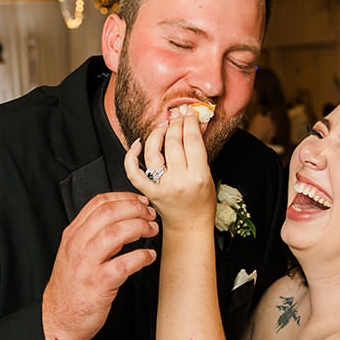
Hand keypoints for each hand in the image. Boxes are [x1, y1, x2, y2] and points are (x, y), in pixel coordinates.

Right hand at [42, 192, 158, 339]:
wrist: (57, 320)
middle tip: (150, 215)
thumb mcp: (73, 253)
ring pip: (115, 233)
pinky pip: (124, 263)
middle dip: (135, 209)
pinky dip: (141, 257)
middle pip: (109, 212)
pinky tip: (149, 256)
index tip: (140, 202)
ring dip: (139, 228)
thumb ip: (91, 235)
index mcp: (72, 235)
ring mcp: (87, 264)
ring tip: (151, 231)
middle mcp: (77, 246)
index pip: (98, 203)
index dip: (124, 198)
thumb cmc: (71, 288)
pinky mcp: (98, 284)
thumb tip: (123, 219)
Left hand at [123, 112, 215, 231]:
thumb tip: (196, 124)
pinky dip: (131, 156)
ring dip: (157, 133)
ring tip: (163, 126)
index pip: (192, 141)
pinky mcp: (148, 192)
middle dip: (175, 123)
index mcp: (198, 176)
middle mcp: (179, 181)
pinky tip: (138, 144)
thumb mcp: (208, 174)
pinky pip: (133, 171)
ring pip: (153, 151)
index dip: (190, 123)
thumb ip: (200, 151)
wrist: (189, 225)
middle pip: (173, 142)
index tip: (189, 114)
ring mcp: (161, 187)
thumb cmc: (201, 202)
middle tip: (176, 115)